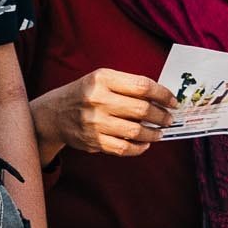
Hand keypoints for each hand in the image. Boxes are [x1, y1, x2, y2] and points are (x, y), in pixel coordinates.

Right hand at [34, 69, 173, 160]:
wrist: (54, 114)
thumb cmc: (85, 94)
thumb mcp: (102, 79)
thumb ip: (128, 85)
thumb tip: (161, 98)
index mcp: (102, 79)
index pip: (142, 86)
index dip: (163, 94)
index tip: (173, 101)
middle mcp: (97, 100)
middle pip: (141, 109)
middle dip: (161, 116)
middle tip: (169, 119)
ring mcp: (95, 123)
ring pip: (135, 131)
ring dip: (153, 134)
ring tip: (160, 133)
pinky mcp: (93, 141)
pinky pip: (123, 148)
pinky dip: (138, 148)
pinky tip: (144, 144)